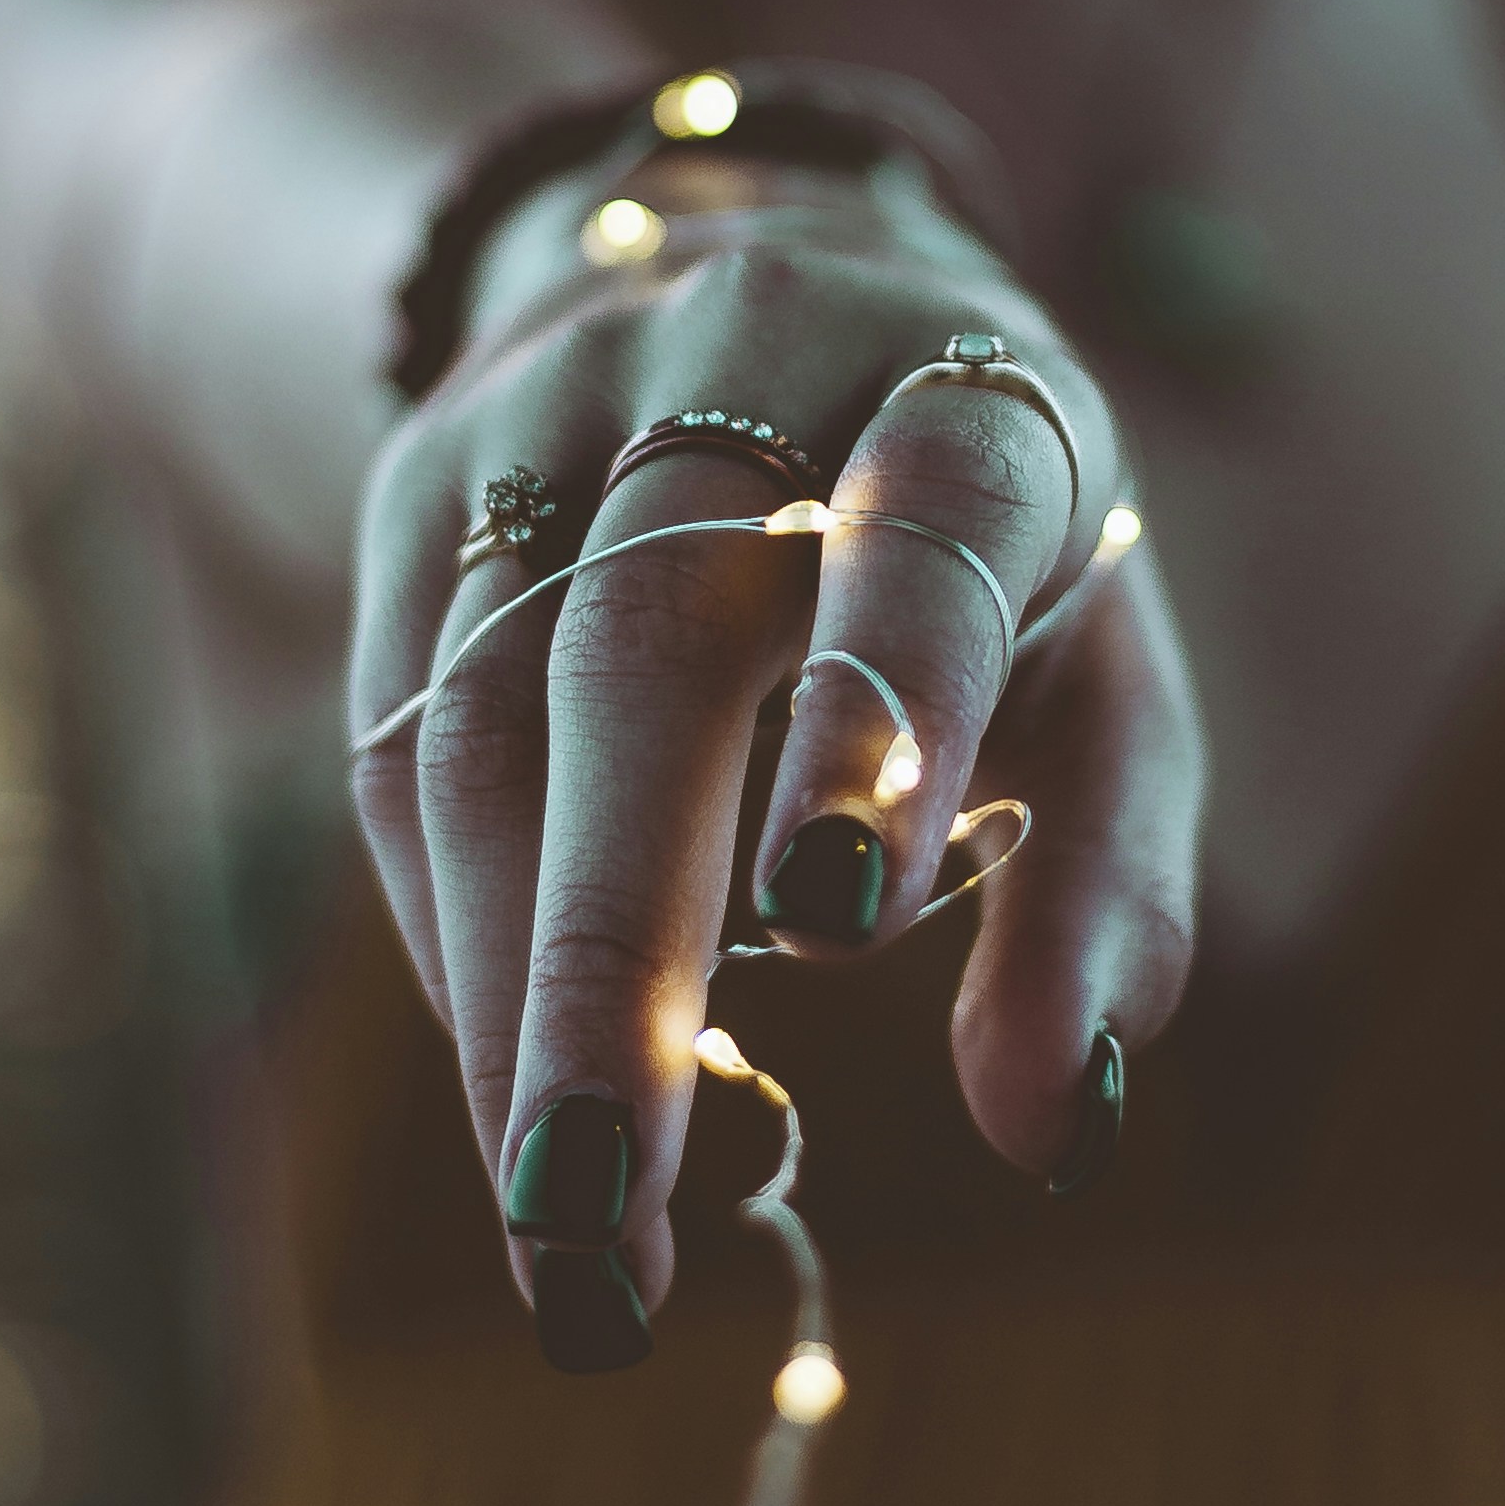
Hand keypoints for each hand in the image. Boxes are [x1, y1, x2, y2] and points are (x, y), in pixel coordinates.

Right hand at [347, 185, 1203, 1362]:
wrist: (764, 272)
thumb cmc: (982, 550)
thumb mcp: (1098, 678)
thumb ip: (1103, 886)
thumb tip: (1057, 1124)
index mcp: (966, 397)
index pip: (927, 529)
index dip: (879, 706)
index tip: (841, 922)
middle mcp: (745, 368)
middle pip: (648, 649)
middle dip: (614, 947)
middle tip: (609, 1207)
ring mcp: (554, 415)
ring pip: (485, 713)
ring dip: (505, 998)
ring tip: (561, 1233)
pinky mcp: (422, 486)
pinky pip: (402, 734)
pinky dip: (451, 935)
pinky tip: (509, 1087)